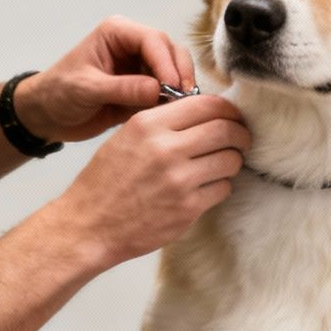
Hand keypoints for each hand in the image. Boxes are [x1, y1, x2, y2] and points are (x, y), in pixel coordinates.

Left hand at [16, 16, 195, 142]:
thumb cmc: (58, 93)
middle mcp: (133, 45)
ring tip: (182, 109)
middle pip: (170, 52)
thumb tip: (158, 90)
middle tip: (185, 100)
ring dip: (181, 88)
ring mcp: (141, 67)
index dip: (166, 63)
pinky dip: (174, 102)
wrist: (47, 115)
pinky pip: (167, 92)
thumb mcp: (86, 89)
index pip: (153, 40)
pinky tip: (176, 115)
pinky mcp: (144, 89)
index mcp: (117, 33)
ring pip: (175, 71)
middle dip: (180, 74)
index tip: (173, 87)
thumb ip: (122, 88)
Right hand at [49, 94, 248, 264]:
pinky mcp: (187, 209)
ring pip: (230, 160)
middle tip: (241, 139)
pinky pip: (223, 189)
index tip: (232, 117)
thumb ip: (163, 122)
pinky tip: (208, 187)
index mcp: (148, 125)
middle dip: (241, 134)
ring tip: (223, 164)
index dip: (228, 110)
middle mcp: (165, 148)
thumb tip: (205, 114)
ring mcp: (179, 180)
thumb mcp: (126, 137)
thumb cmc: (105, 181)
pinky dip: (221, 186)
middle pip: (225, 130)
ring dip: (233, 161)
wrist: (89, 225)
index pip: (206, 104)